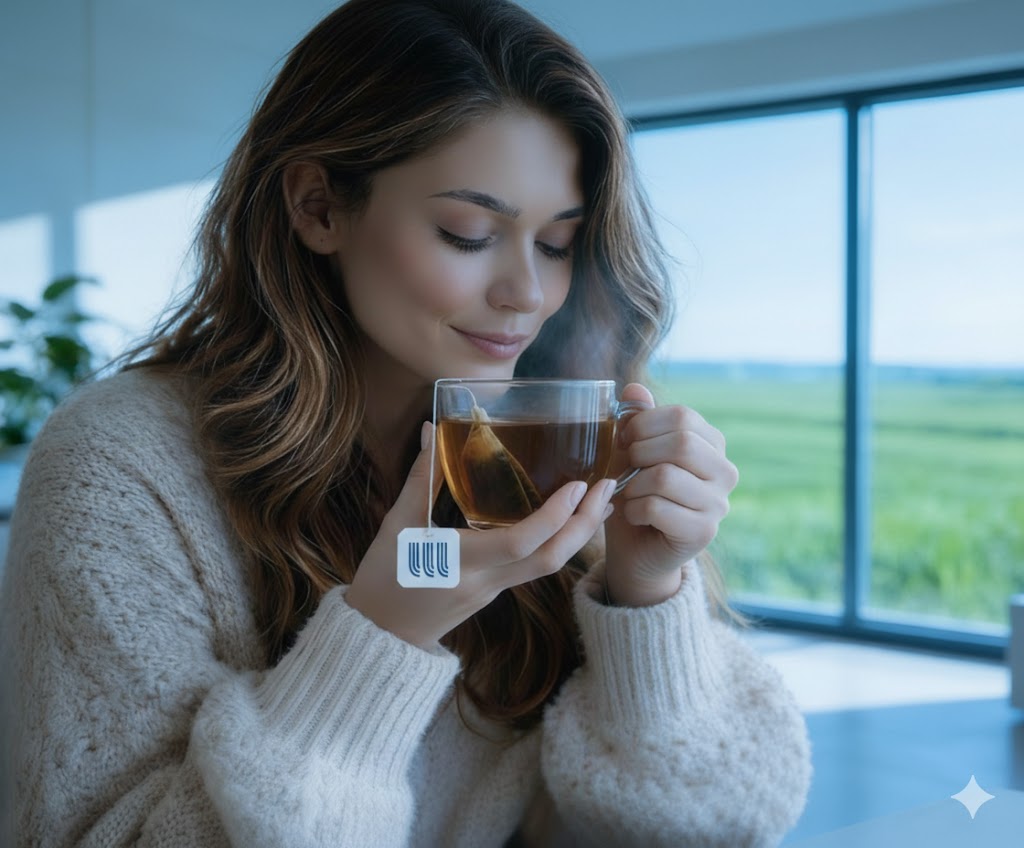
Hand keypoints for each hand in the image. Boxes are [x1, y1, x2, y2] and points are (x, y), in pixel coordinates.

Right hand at [345, 422, 615, 648]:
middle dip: (583, 524)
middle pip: (550, 559)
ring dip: (577, 534)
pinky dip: (556, 542)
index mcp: (460, 561)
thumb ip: (421, 477)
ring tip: (598, 500)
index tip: (576, 485)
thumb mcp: (397, 524)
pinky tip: (565, 520)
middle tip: (607, 487)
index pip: (520, 542)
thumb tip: (432, 429)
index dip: (553, 515)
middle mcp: (486, 581)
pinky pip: (534, 568)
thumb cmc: (382, 578)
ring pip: (548, 566)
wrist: (379, 636)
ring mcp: (493, 591)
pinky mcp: (494, 593)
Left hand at [604, 383, 738, 606]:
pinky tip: (634, 515)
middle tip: (625, 468)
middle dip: (639, 452)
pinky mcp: (704, 532)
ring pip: (665, 477)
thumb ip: (637, 421)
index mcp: (712, 444)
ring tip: (629, 495)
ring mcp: (719, 504)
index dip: (644, 424)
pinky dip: (633, 510)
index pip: (683, 416)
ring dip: (633, 485)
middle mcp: (725, 471)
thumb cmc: (635, 495)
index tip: (625, 439)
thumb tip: (634, 389)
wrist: (637, 550)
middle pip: (681, 443)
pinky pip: (657, 508)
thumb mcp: (632, 453)